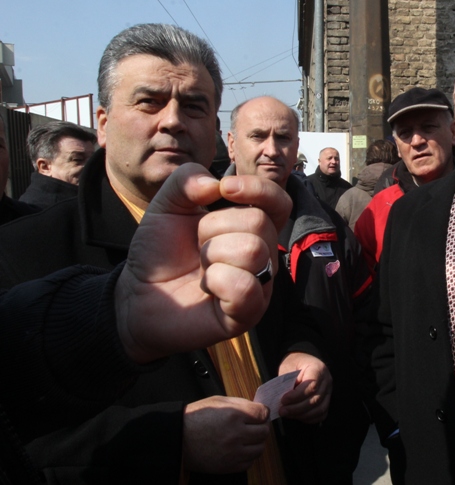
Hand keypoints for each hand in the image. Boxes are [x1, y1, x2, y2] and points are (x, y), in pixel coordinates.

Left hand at [115, 164, 291, 362]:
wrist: (138, 295)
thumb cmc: (160, 252)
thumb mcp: (166, 205)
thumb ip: (186, 179)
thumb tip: (216, 184)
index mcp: (250, 226)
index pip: (278, 201)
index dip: (258, 189)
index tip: (225, 190)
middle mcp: (262, 254)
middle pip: (259, 221)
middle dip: (214, 227)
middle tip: (197, 245)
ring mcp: (259, 285)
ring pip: (253, 251)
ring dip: (213, 255)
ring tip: (200, 268)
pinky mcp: (248, 313)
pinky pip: (245, 287)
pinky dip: (217, 282)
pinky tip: (206, 288)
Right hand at [182, 395, 269, 473]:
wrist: (177, 438)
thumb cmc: (196, 418)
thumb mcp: (218, 401)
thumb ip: (240, 404)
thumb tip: (257, 409)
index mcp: (234, 415)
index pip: (263, 413)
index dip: (262, 412)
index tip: (259, 414)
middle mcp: (236, 434)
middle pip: (264, 431)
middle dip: (261, 426)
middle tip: (254, 425)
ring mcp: (233, 452)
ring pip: (260, 448)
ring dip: (256, 442)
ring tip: (247, 438)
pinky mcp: (228, 466)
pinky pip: (249, 462)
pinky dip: (248, 455)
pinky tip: (241, 449)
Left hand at [278, 352, 331, 422]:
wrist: (303, 361)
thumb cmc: (295, 363)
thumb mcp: (288, 366)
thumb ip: (286, 381)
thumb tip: (280, 398)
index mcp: (318, 369)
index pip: (312, 385)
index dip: (297, 396)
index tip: (283, 400)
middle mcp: (326, 381)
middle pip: (315, 399)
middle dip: (297, 408)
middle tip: (282, 411)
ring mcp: (328, 392)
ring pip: (319, 409)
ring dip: (301, 415)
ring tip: (287, 414)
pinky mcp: (326, 400)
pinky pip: (321, 414)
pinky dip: (309, 418)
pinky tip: (297, 416)